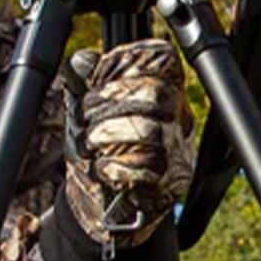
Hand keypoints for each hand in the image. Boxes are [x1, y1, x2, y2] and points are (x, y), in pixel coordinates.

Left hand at [62, 38, 193, 247]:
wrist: (100, 201)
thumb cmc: (97, 148)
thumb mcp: (84, 109)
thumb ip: (84, 82)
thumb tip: (82, 60)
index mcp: (162, 89)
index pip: (163, 59)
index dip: (126, 62)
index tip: (96, 77)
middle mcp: (178, 117)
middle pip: (155, 93)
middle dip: (108, 101)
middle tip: (87, 116)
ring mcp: (178, 150)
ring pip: (149, 129)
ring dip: (106, 135)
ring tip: (92, 144)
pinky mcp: (170, 182)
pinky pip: (145, 166)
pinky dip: (113, 166)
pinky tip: (104, 168)